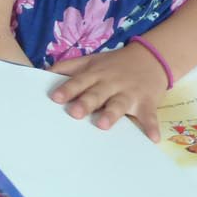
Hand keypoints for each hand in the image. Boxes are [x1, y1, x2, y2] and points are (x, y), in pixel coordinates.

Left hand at [47, 43, 166, 138]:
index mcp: (96, 74)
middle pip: (96, 93)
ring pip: (119, 104)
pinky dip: (152, 127)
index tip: (55, 97)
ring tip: (103, 124)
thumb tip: (44, 72)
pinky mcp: (147, 102)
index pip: (79, 81)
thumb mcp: (91, 60)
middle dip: (86, 102)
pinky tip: (153, 139)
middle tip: (74, 112)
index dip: (67, 89)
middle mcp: (111, 83)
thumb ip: (68, 66)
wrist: (151, 58)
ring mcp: (129, 93)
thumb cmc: (114, 64)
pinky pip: (149, 116)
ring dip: (112, 114)